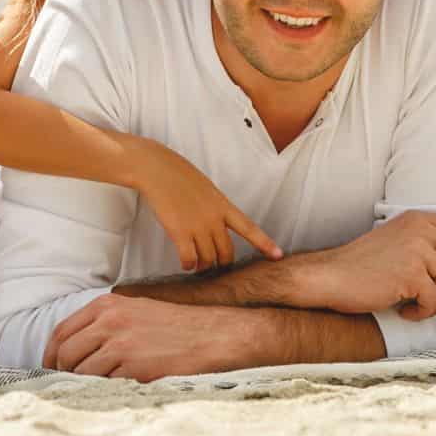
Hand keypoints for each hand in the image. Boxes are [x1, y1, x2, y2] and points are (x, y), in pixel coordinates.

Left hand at [42, 294, 245, 381]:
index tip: (50, 368)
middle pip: (65, 354)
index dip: (50, 354)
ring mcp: (119, 345)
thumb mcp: (135, 310)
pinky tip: (120, 387)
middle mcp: (109, 322)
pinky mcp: (132, 367)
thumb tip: (74, 349)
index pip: (61, 332)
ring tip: (100, 386)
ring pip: (82, 372)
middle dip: (63, 373)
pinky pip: (104, 384)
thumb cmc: (175, 327)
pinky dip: (107, 389)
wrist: (212, 336)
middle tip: (70, 384)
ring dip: (86, 383)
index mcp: (106, 305)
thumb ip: (104, 323)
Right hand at [132, 138, 281, 270]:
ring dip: (203, 266)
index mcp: (223, 205)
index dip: (265, 243)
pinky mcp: (179, 232)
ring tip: (196, 266)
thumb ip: (214, 207)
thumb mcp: (205, 187)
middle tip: (215, 266)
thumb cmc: (177, 174)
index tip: (279, 255)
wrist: (156, 169)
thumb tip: (215, 224)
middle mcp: (214, 218)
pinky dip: (188, 265)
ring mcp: (197, 226)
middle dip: (222, 263)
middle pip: (227, 252)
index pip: (249, 228)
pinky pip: (189, 259)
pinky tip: (185, 264)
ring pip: (208, 259)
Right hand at [300, 211, 435, 320]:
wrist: (330, 277)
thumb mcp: (400, 245)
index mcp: (420, 219)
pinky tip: (404, 311)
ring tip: (418, 306)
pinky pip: (434, 300)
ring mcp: (417, 250)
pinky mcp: (410, 273)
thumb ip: (433, 248)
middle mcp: (422, 229)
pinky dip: (423, 312)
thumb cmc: (363, 268)